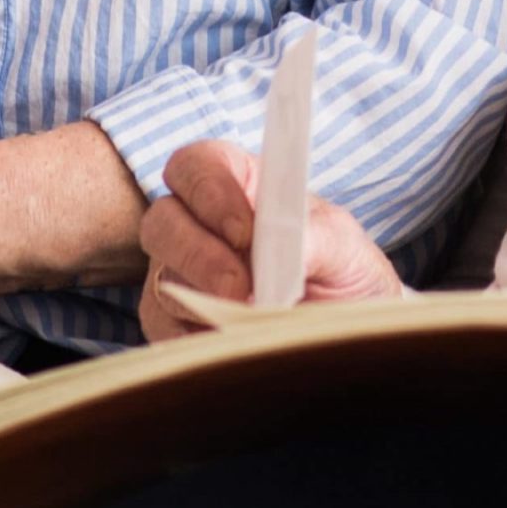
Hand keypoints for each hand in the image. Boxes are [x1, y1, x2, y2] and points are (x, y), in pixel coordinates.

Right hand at [135, 140, 401, 339]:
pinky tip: (230, 342)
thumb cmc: (340, 273)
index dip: (208, 191)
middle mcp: (196, 224)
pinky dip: (195, 339)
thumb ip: (318, 239)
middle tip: (241, 287)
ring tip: (254, 321)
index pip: (196, 166)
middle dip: (199, 254)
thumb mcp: (344, 248)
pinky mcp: (173, 323)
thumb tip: (290, 246)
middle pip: (162, 221)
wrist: (343, 332)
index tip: (244, 232)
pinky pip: (164, 329)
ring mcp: (178, 273)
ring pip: (162, 280)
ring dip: (203, 303)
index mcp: (235, 184)